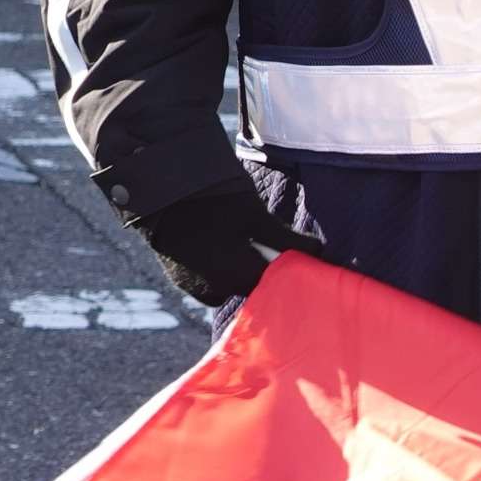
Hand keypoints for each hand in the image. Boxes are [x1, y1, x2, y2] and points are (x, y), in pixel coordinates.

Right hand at [132, 178, 322, 306]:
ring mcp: (196, 288)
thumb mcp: (255, 214)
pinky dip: (217, 272)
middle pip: (252, 290)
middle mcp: (218, 289)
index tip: (293, 261)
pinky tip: (218, 249)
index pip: (276, 287)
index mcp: (240, 275)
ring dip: (238, 273)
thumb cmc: (215, 198)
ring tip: (239, 245)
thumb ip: (286, 238)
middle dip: (261, 273)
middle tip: (264, 248)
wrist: (161, 190)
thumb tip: (319, 251)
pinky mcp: (181, 281)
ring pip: (229, 289)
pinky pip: (209, 284)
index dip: (287, 274)